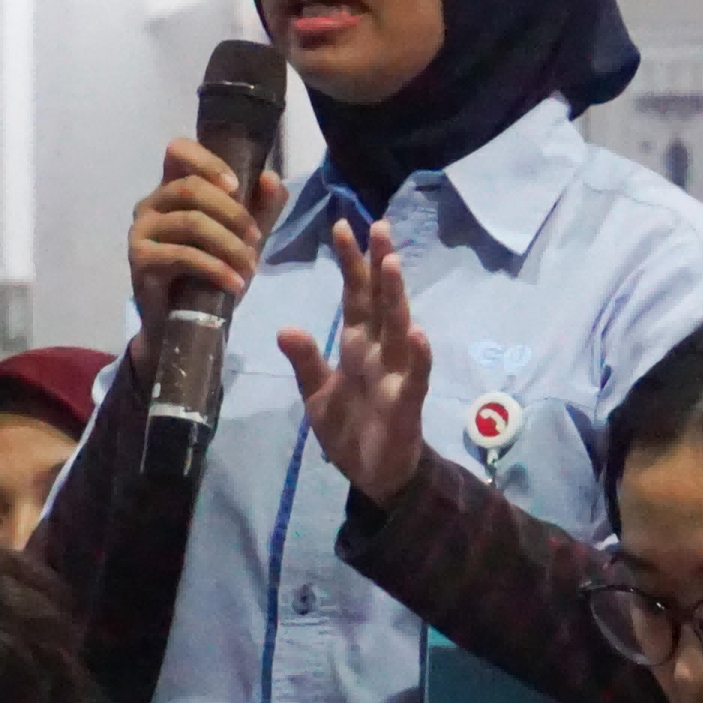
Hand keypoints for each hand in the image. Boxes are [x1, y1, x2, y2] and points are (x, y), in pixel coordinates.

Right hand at [127, 138, 288, 377]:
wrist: (184, 324)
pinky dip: (216, 268)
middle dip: (232, 212)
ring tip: (250, 266)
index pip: (178, 151)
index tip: (236, 186)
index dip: (208, 161)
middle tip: (255, 238)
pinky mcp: (140, 260)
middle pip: (190, 188)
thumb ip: (261, 208)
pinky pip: (183, 255)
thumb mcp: (242, 239)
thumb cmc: (209, 275)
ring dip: (229, 244)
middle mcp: (151, 204)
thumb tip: (271, 178)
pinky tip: (235, 284)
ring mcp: (141, 231)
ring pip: (191, 222)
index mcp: (172, 189)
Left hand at [279, 220, 430, 506]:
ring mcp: (397, 373)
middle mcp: (380, 351)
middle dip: (378, 265)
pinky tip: (416, 332)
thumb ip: (305, 361)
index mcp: (358, 346)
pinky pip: (415, 374)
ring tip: (391, 262)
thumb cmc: (350, 429)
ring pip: (398, 326)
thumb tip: (284, 327)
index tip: (342, 226)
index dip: (350, 264)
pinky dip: (418, 353)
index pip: (355, 297)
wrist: (373, 476)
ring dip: (396, 295)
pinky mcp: (407, 401)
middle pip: (380, 301)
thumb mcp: (317, 393)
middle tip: (377, 226)